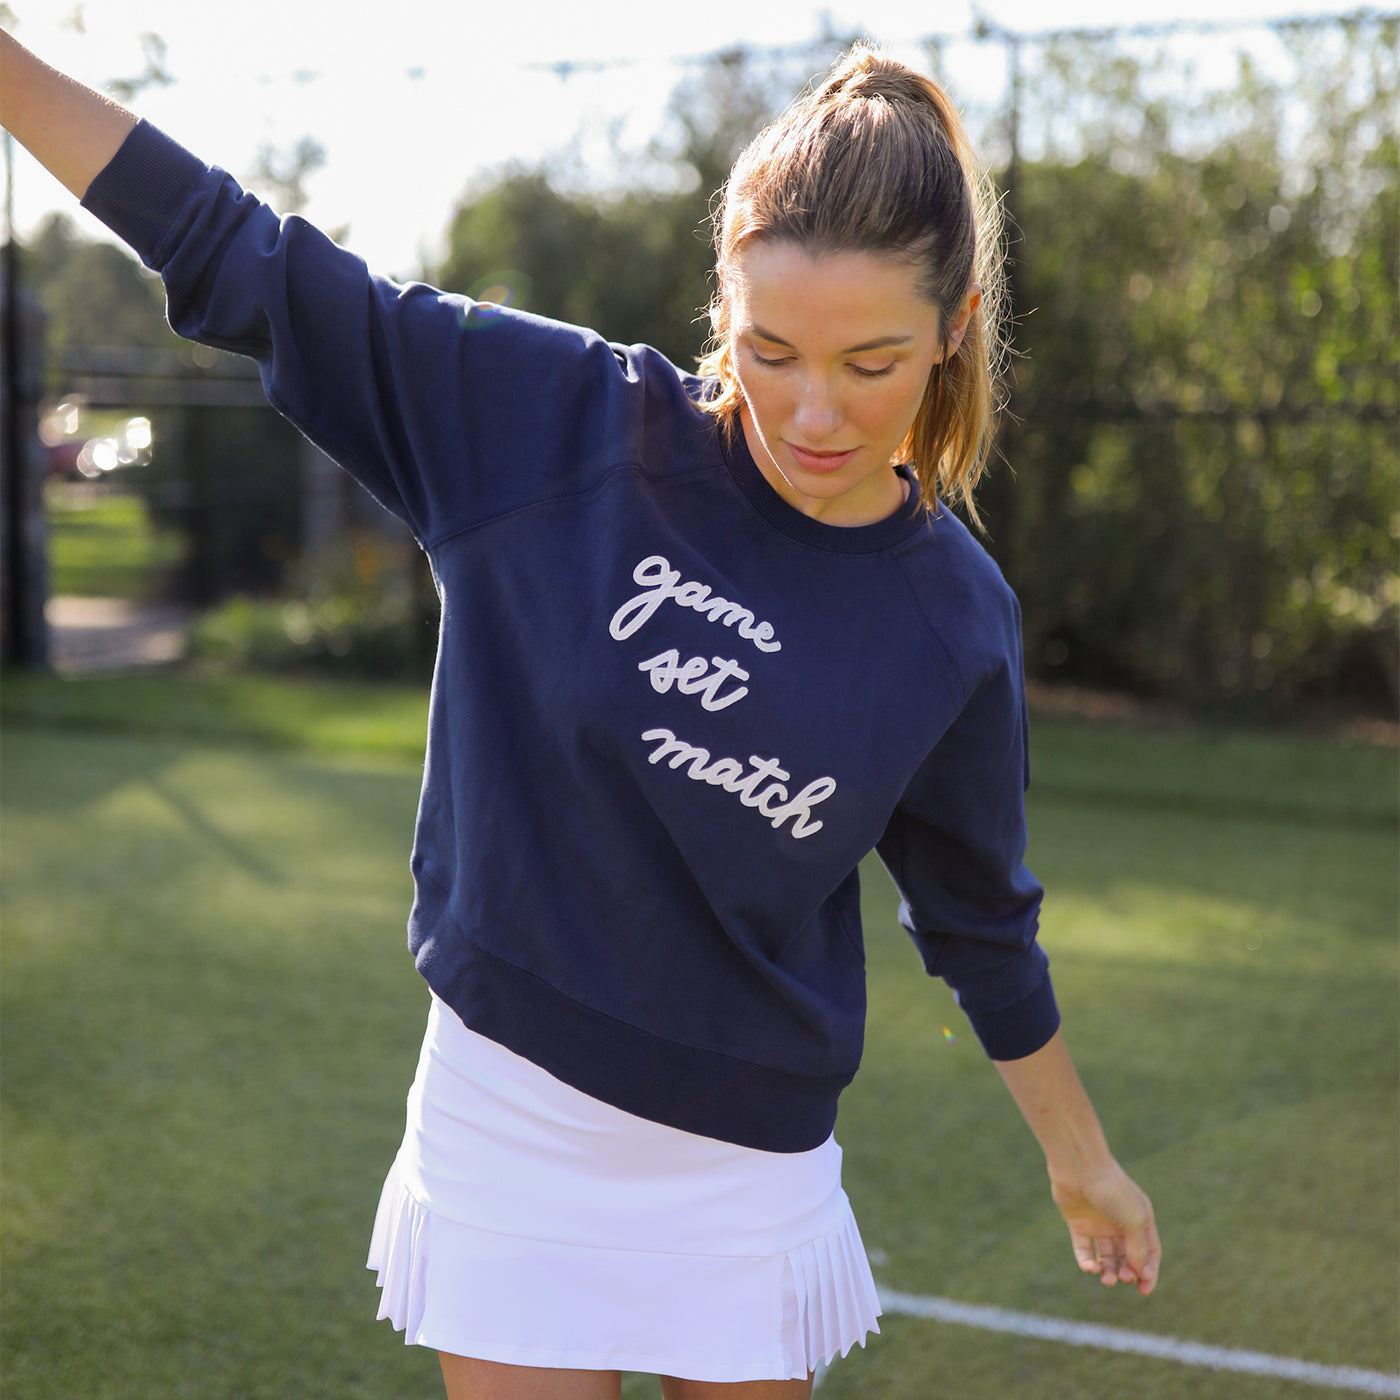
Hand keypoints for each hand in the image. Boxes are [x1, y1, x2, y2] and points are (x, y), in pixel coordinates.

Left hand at [1049, 1159, 1159, 1295]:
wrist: (1080, 1168)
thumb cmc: (1112, 1191)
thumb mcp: (1134, 1222)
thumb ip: (1138, 1249)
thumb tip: (1143, 1274)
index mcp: (1140, 1219)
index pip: (1149, 1252)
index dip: (1148, 1272)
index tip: (1144, 1290)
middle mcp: (1120, 1223)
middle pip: (1127, 1257)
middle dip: (1127, 1272)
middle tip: (1124, 1278)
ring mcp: (1099, 1224)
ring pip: (1107, 1257)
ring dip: (1108, 1271)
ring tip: (1107, 1279)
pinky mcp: (1078, 1225)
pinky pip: (1085, 1249)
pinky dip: (1087, 1262)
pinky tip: (1090, 1268)